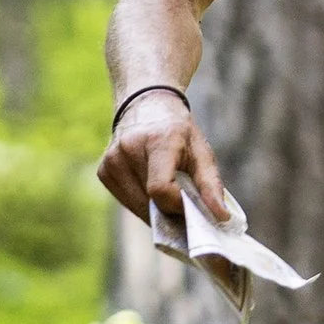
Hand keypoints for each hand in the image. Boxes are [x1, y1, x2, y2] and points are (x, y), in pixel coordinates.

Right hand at [96, 89, 235, 229]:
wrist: (147, 106)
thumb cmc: (179, 132)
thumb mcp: (201, 151)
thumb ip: (211, 185)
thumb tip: (221, 217)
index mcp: (157, 140)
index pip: (160, 189)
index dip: (177, 204)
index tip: (191, 204)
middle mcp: (128, 148)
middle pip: (150, 202)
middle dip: (169, 210)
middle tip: (183, 202)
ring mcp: (111, 160)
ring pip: (137, 207)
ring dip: (155, 210)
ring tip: (167, 192)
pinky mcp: (103, 171)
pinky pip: (126, 202)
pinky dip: (142, 203)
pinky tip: (149, 187)